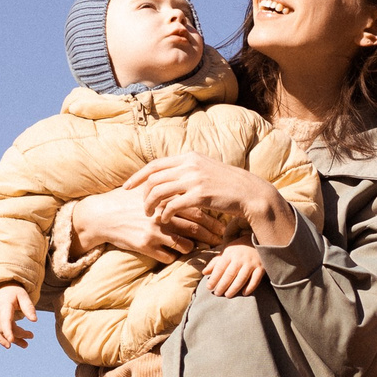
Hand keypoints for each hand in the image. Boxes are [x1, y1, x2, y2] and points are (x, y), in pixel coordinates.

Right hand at [0, 284, 36, 348]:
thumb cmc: (12, 291)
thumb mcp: (22, 295)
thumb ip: (28, 307)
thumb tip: (34, 320)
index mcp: (3, 306)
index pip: (5, 320)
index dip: (8, 330)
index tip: (11, 340)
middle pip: (6, 328)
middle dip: (19, 334)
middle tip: (31, 335)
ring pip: (1, 333)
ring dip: (13, 340)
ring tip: (25, 345)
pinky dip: (3, 340)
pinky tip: (10, 344)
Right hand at [72, 187, 207, 262]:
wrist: (101, 215)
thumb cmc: (125, 202)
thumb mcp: (147, 190)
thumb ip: (167, 190)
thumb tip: (190, 190)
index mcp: (165, 198)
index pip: (196, 208)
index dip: (212, 217)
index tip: (222, 223)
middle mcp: (162, 214)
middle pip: (195, 227)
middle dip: (210, 235)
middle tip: (220, 240)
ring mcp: (154, 231)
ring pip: (185, 244)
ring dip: (195, 248)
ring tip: (201, 249)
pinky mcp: (145, 245)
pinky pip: (169, 257)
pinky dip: (176, 257)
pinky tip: (178, 255)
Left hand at [126, 154, 295, 247]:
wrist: (249, 192)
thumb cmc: (227, 184)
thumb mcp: (206, 169)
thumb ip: (188, 169)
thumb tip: (169, 175)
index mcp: (189, 157)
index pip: (155, 164)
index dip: (138, 176)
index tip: (127, 187)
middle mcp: (190, 165)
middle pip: (154, 178)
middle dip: (143, 194)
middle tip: (142, 207)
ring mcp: (195, 179)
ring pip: (160, 191)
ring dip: (151, 205)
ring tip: (150, 215)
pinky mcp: (200, 195)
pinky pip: (173, 205)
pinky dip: (165, 214)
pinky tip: (165, 220)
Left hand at [202, 243, 265, 297]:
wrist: (257, 240)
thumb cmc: (239, 248)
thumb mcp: (226, 251)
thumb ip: (215, 262)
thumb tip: (204, 272)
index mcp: (230, 253)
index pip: (220, 268)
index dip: (214, 278)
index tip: (209, 287)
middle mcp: (240, 258)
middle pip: (230, 274)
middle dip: (222, 285)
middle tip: (217, 294)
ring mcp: (251, 263)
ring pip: (242, 278)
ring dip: (234, 288)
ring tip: (227, 295)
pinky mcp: (261, 267)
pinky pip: (255, 279)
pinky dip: (250, 287)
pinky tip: (244, 293)